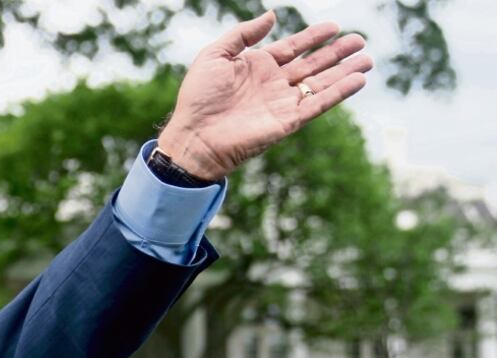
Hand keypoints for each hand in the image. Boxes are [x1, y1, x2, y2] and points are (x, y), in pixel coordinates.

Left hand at [157, 11, 371, 180]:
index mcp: (256, 66)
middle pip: (312, 65)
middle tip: (360, 41)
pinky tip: (358, 80)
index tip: (334, 26)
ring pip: (320, 83)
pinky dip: (339, 92)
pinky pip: (318, 104)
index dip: (313, 37)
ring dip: (344, 71)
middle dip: (336, 53)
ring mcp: (282, 103)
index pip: (292, 48)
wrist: (194, 136)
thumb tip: (272, 15)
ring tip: (368, 59)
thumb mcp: (215, 55)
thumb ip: (243, 34)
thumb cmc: (198, 97)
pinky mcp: (287, 122)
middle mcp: (272, 84)